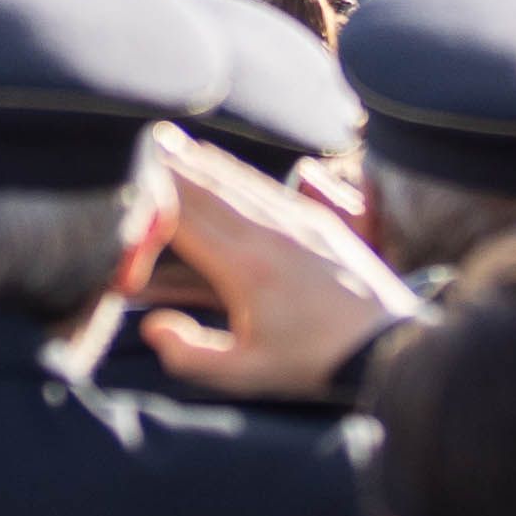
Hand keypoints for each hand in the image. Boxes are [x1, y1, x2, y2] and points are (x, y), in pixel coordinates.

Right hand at [133, 138, 417, 399]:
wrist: (386, 344)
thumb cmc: (313, 363)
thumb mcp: (249, 374)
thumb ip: (194, 356)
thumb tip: (153, 329)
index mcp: (245, 269)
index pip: (185, 221)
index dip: (154, 200)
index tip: (130, 184)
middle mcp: (269, 233)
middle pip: (209, 189)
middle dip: (174, 166)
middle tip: (144, 142)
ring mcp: (296, 221)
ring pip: (238, 181)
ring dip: (204, 162)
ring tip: (174, 143)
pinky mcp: (318, 219)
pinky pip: (266, 186)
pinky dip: (237, 172)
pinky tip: (224, 166)